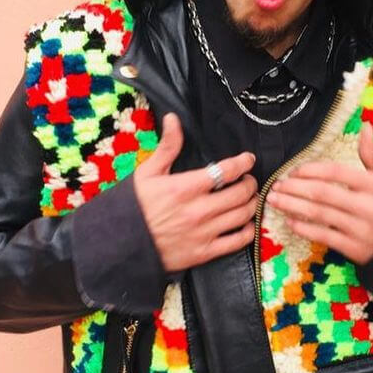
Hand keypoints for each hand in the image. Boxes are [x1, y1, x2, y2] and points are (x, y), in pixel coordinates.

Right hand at [132, 112, 257, 270]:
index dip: (243, 162)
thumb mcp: (147, 172)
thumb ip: (168, 147)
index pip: (226, 171)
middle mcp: (198, 210)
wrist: (121, 243)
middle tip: (249, 180)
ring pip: (243, 215)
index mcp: (185, 187)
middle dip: (250, 183)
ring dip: (251, 204)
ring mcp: (203, 233)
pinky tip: (246, 224)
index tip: (248, 159)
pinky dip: (248, 230)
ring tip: (249, 199)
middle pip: (240, 193)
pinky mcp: (205, 253)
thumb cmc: (135, 206)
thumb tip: (174, 119)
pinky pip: (238, 241)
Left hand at [266, 121, 372, 265]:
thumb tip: (366, 126)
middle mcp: (368, 206)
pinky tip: (290, 222)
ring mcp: (360, 229)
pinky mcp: (355, 249)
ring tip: (275, 201)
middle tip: (275, 186)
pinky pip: (324, 237)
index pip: (335, 173)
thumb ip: (372, 154)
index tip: (293, 172)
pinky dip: (304, 229)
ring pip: (319, 214)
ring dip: (293, 206)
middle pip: (322, 193)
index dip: (311, 170)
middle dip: (295, 189)